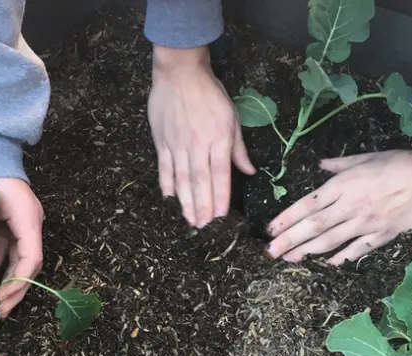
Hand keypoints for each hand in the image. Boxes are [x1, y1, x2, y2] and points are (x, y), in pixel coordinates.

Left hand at [0, 178, 43, 317]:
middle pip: (29, 263)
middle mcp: (30, 224)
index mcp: (28, 219)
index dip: (20, 282)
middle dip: (16, 288)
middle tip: (0, 310)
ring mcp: (21, 224)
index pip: (32, 258)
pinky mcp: (10, 224)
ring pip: (18, 259)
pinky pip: (7, 249)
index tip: (2, 298)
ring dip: (5, 279)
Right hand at [148, 45, 255, 227]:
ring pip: (182, 178)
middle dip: (202, 206)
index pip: (220, 173)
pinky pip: (164, 167)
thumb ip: (238, 147)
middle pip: (200, 181)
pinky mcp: (162, 141)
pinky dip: (166, 183)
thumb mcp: (231, 116)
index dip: (220, 196)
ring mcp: (177, 144)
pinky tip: (169, 198)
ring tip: (188, 219)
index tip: (221, 215)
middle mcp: (197, 144)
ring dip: (185, 201)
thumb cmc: (209, 93)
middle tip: (202, 226)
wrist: (179, 72)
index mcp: (218, 138)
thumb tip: (250, 172)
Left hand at [266, 150, 411, 264]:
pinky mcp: (383, 235)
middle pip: (313, 226)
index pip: (307, 205)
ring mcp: (366, 223)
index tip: (270, 230)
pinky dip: (342, 257)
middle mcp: (350, 206)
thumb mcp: (366, 157)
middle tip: (270, 252)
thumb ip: (339, 164)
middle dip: (289, 240)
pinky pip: (358, 250)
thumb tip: (322, 164)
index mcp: (343, 185)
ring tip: (290, 259)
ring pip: (331, 241)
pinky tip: (328, 263)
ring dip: (308, 251)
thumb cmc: (400, 163)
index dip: (287, 219)